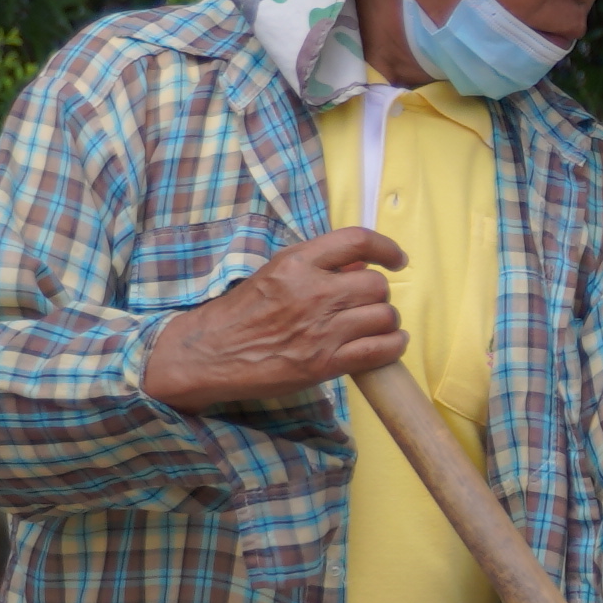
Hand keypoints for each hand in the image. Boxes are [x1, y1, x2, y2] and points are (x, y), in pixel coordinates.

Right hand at [142, 229, 406, 412]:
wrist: (205, 355)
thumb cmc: (238, 316)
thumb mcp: (272, 276)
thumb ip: (315, 267)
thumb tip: (360, 264)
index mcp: (296, 263)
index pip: (357, 240)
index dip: (387, 247)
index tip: (397, 259)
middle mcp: (312, 291)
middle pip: (377, 284)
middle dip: (379, 295)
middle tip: (367, 305)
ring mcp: (321, 329)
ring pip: (385, 316)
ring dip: (387, 322)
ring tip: (375, 328)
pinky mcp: (324, 363)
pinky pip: (380, 351)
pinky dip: (392, 347)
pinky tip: (387, 345)